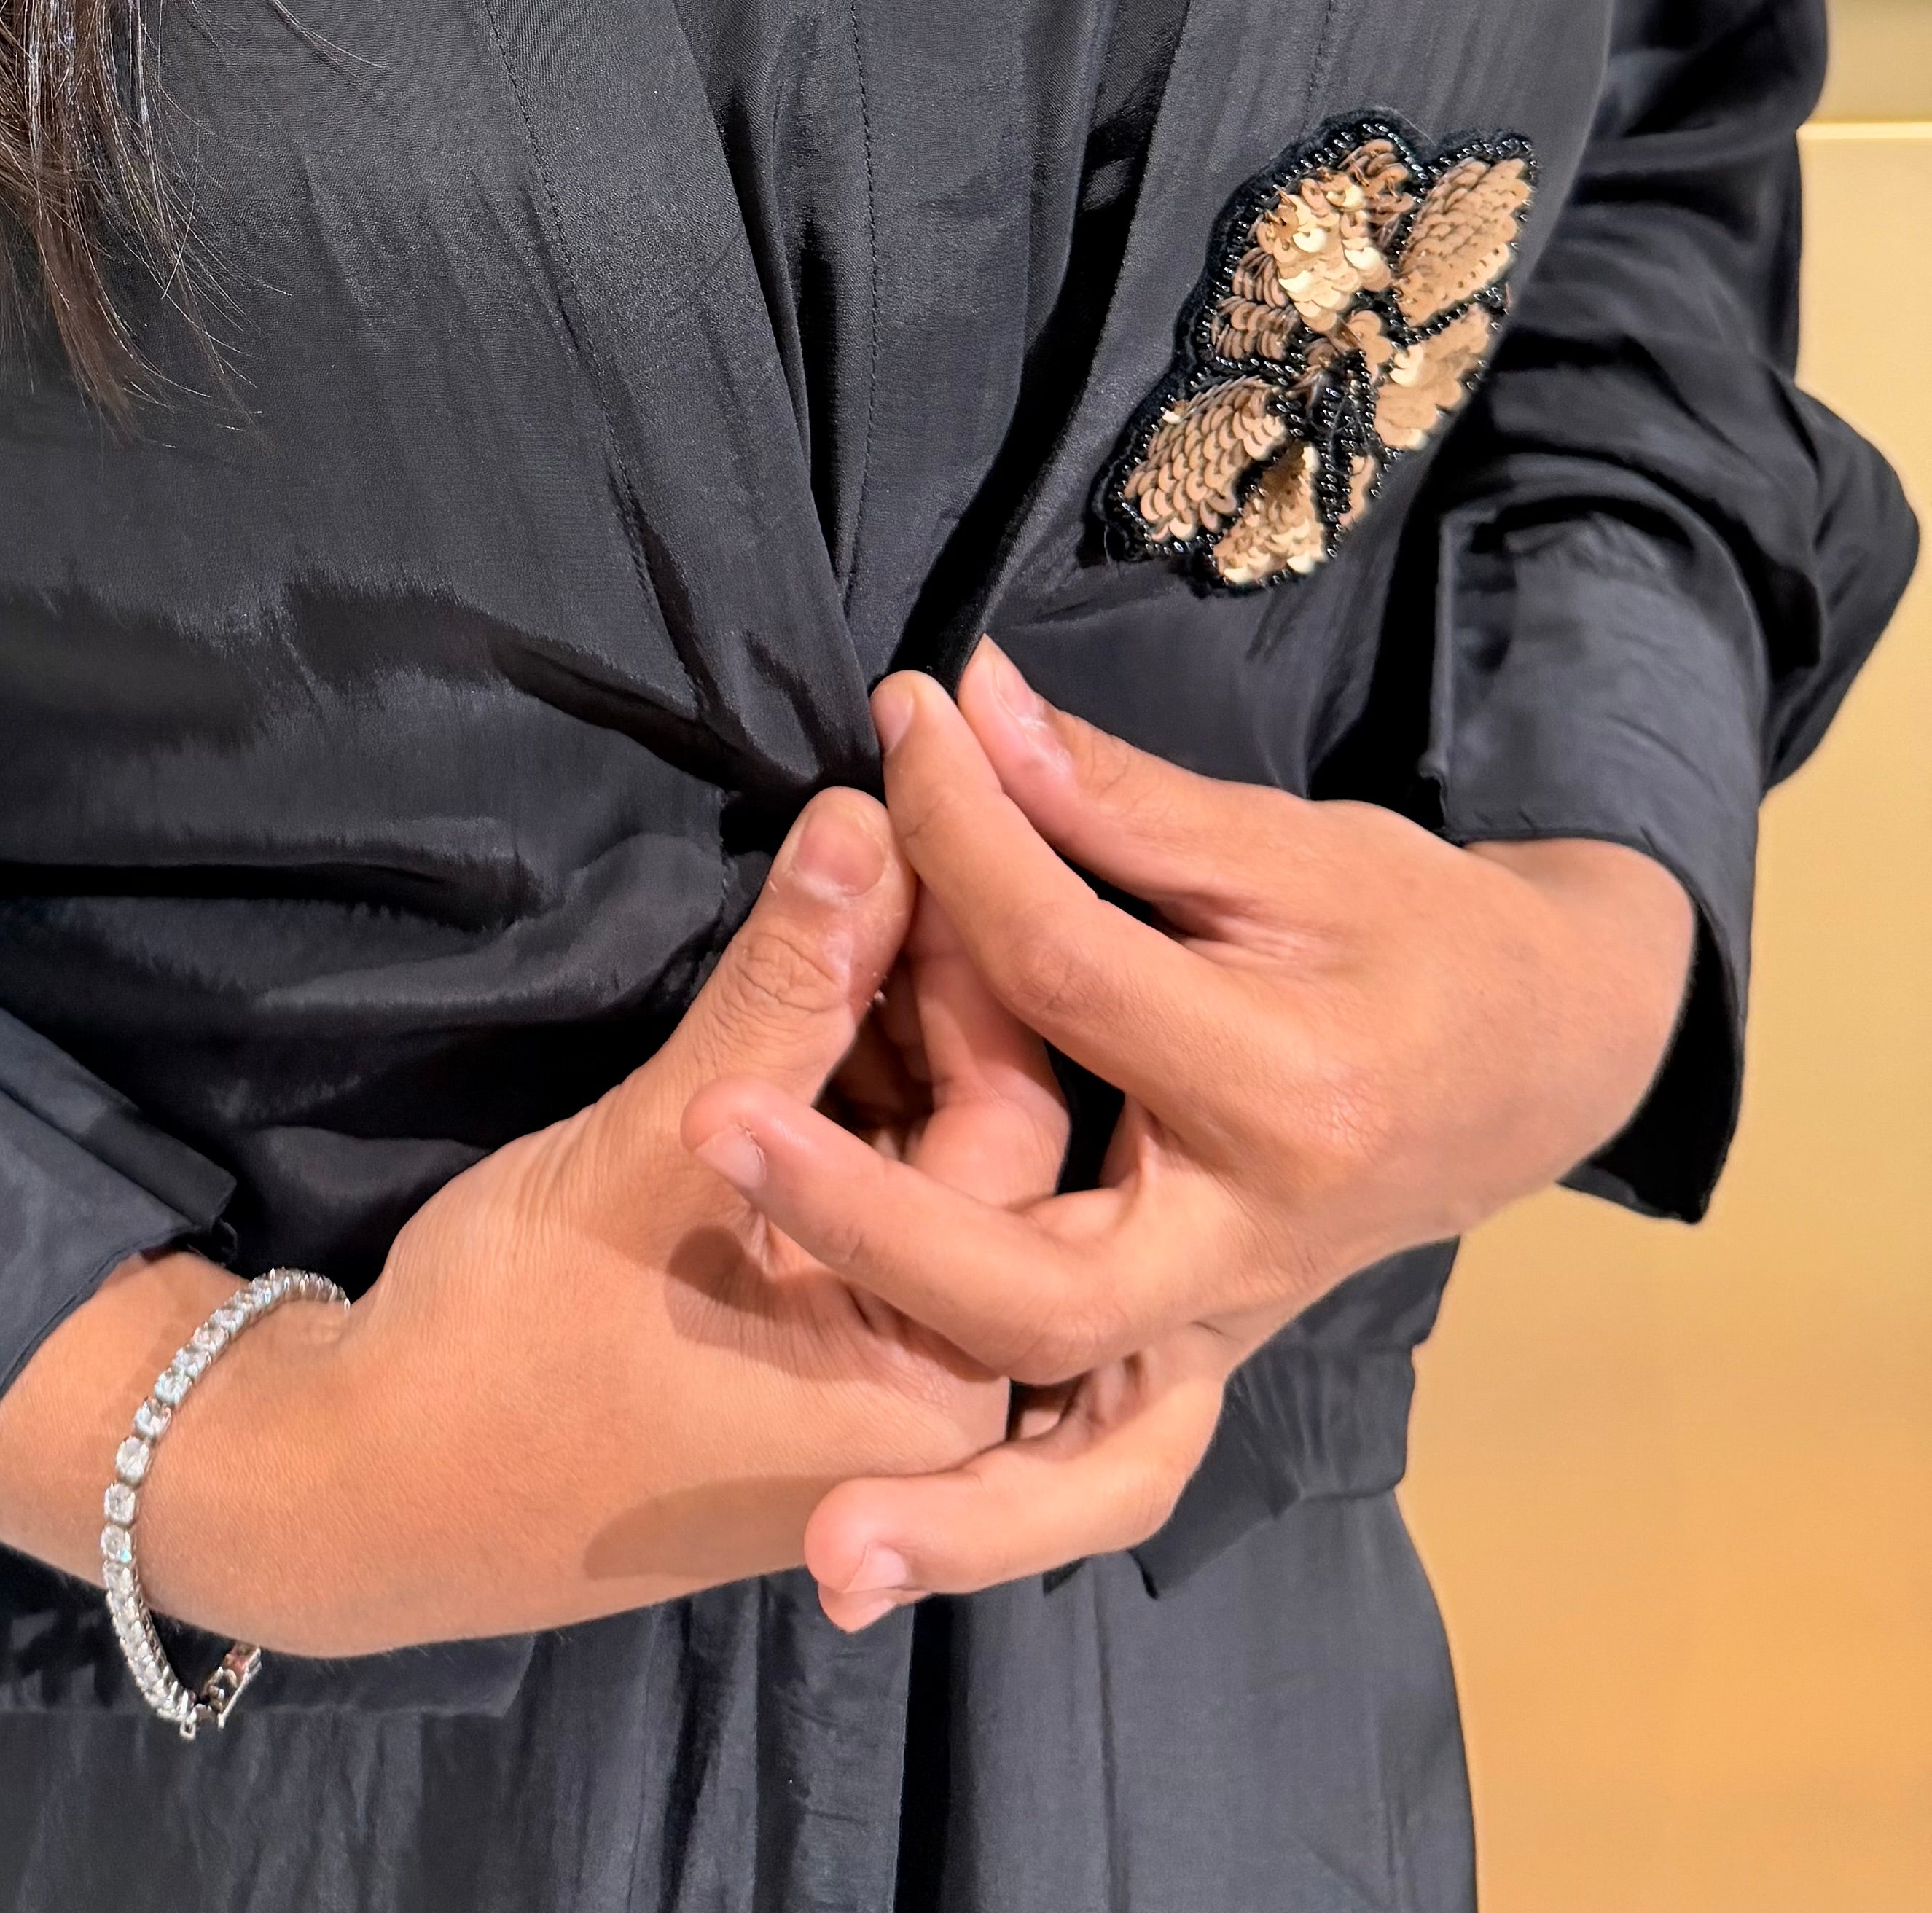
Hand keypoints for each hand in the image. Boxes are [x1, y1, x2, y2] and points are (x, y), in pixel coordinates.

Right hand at [0, 784, 1067, 1656]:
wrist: (362, 1489)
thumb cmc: (507, 1348)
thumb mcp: (654, 1154)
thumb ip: (778, 993)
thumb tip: (866, 817)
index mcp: (937, 1387)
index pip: (1013, 1125)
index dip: (969, 954)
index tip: (920, 812)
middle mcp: (946, 1397)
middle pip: (989, 1139)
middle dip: (936, 979)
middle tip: (885, 829)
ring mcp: (876, 1377)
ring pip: (931, 1155)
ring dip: (887, 1020)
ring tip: (845, 875)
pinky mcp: (810, 1344)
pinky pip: (875, 1191)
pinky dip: (842, 1084)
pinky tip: (804, 978)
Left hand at [677, 642, 1695, 1624]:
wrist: (1546, 1053)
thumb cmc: (1417, 933)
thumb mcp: (1290, 847)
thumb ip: (1116, 798)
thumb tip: (967, 700)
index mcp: (1287, 1097)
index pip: (1066, 967)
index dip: (961, 832)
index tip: (893, 734)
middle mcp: (1253, 1247)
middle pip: (1043, 1280)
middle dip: (869, 1215)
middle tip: (713, 1125)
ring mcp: (1228, 1328)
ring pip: (1091, 1460)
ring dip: (958, 1515)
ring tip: (820, 1558)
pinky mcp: (1203, 1360)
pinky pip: (1110, 1476)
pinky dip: (1012, 1525)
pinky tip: (876, 1557)